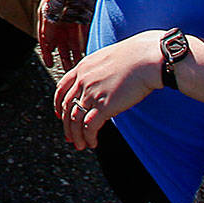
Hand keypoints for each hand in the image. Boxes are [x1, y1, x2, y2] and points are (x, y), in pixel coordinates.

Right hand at [36, 0, 86, 71]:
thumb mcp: (47, 13)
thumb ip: (47, 30)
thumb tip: (47, 46)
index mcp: (48, 22)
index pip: (46, 42)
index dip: (47, 53)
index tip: (50, 64)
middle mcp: (60, 24)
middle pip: (61, 46)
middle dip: (64, 58)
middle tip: (67, 70)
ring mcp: (72, 23)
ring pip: (73, 44)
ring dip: (75, 55)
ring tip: (77, 66)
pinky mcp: (84, 22)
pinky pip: (84, 37)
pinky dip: (84, 46)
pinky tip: (85, 55)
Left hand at [53, 30, 163, 150]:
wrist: (145, 59)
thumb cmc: (135, 57)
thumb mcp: (107, 59)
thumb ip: (99, 72)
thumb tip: (103, 82)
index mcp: (82, 68)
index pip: (62, 88)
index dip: (58, 104)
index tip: (59, 114)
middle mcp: (83, 81)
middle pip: (66, 107)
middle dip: (66, 125)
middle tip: (69, 136)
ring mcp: (91, 94)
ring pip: (75, 120)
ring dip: (76, 135)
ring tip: (80, 145)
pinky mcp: (104, 106)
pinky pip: (89, 127)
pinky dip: (89, 137)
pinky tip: (92, 143)